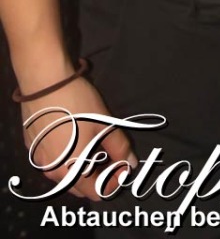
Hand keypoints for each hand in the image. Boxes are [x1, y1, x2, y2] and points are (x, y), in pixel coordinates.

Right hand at [19, 75, 135, 200]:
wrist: (44, 84)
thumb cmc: (78, 105)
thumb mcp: (105, 124)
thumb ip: (119, 147)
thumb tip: (131, 164)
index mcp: (74, 171)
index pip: (96, 192)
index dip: (113, 183)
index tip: (122, 168)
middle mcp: (54, 173)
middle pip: (79, 187)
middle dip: (97, 178)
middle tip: (110, 158)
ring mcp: (40, 161)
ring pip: (63, 176)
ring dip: (80, 169)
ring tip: (93, 149)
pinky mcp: (32, 148)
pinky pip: (51, 162)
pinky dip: (64, 158)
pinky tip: (71, 139)